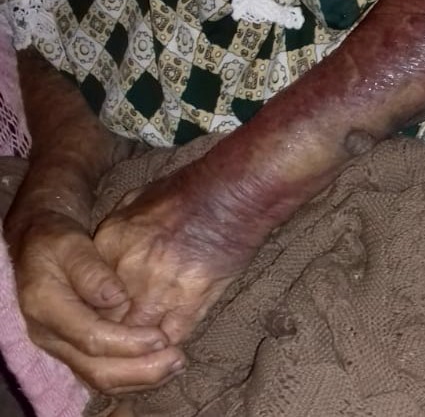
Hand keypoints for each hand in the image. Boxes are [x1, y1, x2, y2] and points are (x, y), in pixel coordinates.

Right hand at [8, 211, 185, 393]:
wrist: (36, 248)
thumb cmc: (57, 241)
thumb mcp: (71, 245)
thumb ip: (91, 270)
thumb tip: (117, 298)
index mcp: (48, 308)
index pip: (91, 338)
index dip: (128, 342)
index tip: (161, 337)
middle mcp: (51, 336)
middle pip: (96, 370)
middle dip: (140, 370)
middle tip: (177, 359)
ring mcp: (61, 346)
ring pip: (100, 377)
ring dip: (139, 376)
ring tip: (175, 364)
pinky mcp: (73, 348)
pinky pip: (101, 373)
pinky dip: (132, 373)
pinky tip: (159, 363)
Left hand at [93, 165, 251, 344]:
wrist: (231, 192)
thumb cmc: (190, 190)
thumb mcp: (139, 198)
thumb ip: (120, 228)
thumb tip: (114, 244)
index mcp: (108, 246)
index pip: (86, 292)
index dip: (99, 302)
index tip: (111, 305)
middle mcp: (124, 274)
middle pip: (106, 319)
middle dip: (116, 328)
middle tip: (128, 328)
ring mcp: (156, 291)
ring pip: (135, 337)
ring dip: (143, 341)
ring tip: (151, 339)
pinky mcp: (189, 303)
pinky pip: (172, 337)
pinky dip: (172, 342)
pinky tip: (174, 337)